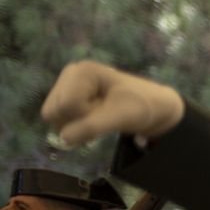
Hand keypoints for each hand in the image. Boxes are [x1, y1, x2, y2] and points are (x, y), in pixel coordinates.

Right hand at [41, 61, 183, 146]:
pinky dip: (75, 123)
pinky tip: (93, 118)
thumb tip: (63, 138)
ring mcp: (68, 84)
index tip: (106, 110)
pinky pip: (58, 117)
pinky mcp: (69, 95)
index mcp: (83, 71)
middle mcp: (71, 73)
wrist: (155, 107)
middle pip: (54, 110)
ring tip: (99, 115)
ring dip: (76, 123)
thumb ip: (91, 127)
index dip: (85, 116)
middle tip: (102, 114)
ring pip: (53, 115)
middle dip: (78, 120)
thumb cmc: (141, 107)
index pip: (66, 105)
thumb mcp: (119, 117)